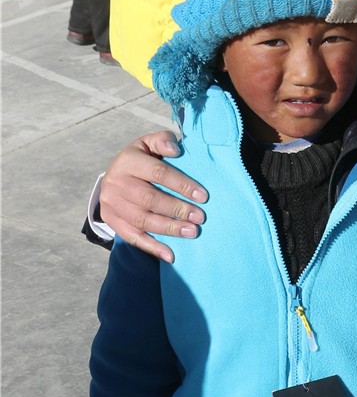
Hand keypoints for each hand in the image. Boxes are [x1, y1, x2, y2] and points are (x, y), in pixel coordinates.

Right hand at [101, 132, 207, 263]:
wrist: (113, 177)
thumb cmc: (141, 160)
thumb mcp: (149, 144)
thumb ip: (163, 141)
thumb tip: (176, 150)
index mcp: (128, 161)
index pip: (157, 173)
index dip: (182, 185)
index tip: (203, 196)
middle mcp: (116, 183)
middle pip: (150, 199)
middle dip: (178, 209)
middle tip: (200, 217)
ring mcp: (112, 204)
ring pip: (143, 220)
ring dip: (170, 228)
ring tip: (192, 232)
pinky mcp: (113, 221)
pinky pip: (133, 237)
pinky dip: (152, 248)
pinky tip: (170, 255)